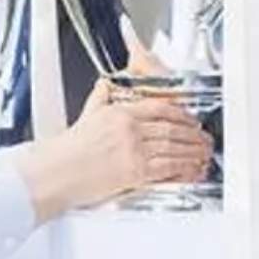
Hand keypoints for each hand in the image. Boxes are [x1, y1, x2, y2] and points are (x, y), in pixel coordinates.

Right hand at [12, 81, 213, 220]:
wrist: (56, 172)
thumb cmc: (67, 151)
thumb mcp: (85, 115)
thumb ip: (100, 98)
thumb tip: (106, 86)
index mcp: (120, 113)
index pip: (159, 108)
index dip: (180, 113)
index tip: (189, 119)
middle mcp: (129, 129)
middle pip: (171, 128)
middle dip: (193, 134)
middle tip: (203, 138)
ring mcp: (134, 150)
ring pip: (173, 147)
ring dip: (193, 151)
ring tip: (203, 153)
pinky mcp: (135, 172)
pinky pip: (168, 167)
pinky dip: (183, 168)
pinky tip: (191, 168)